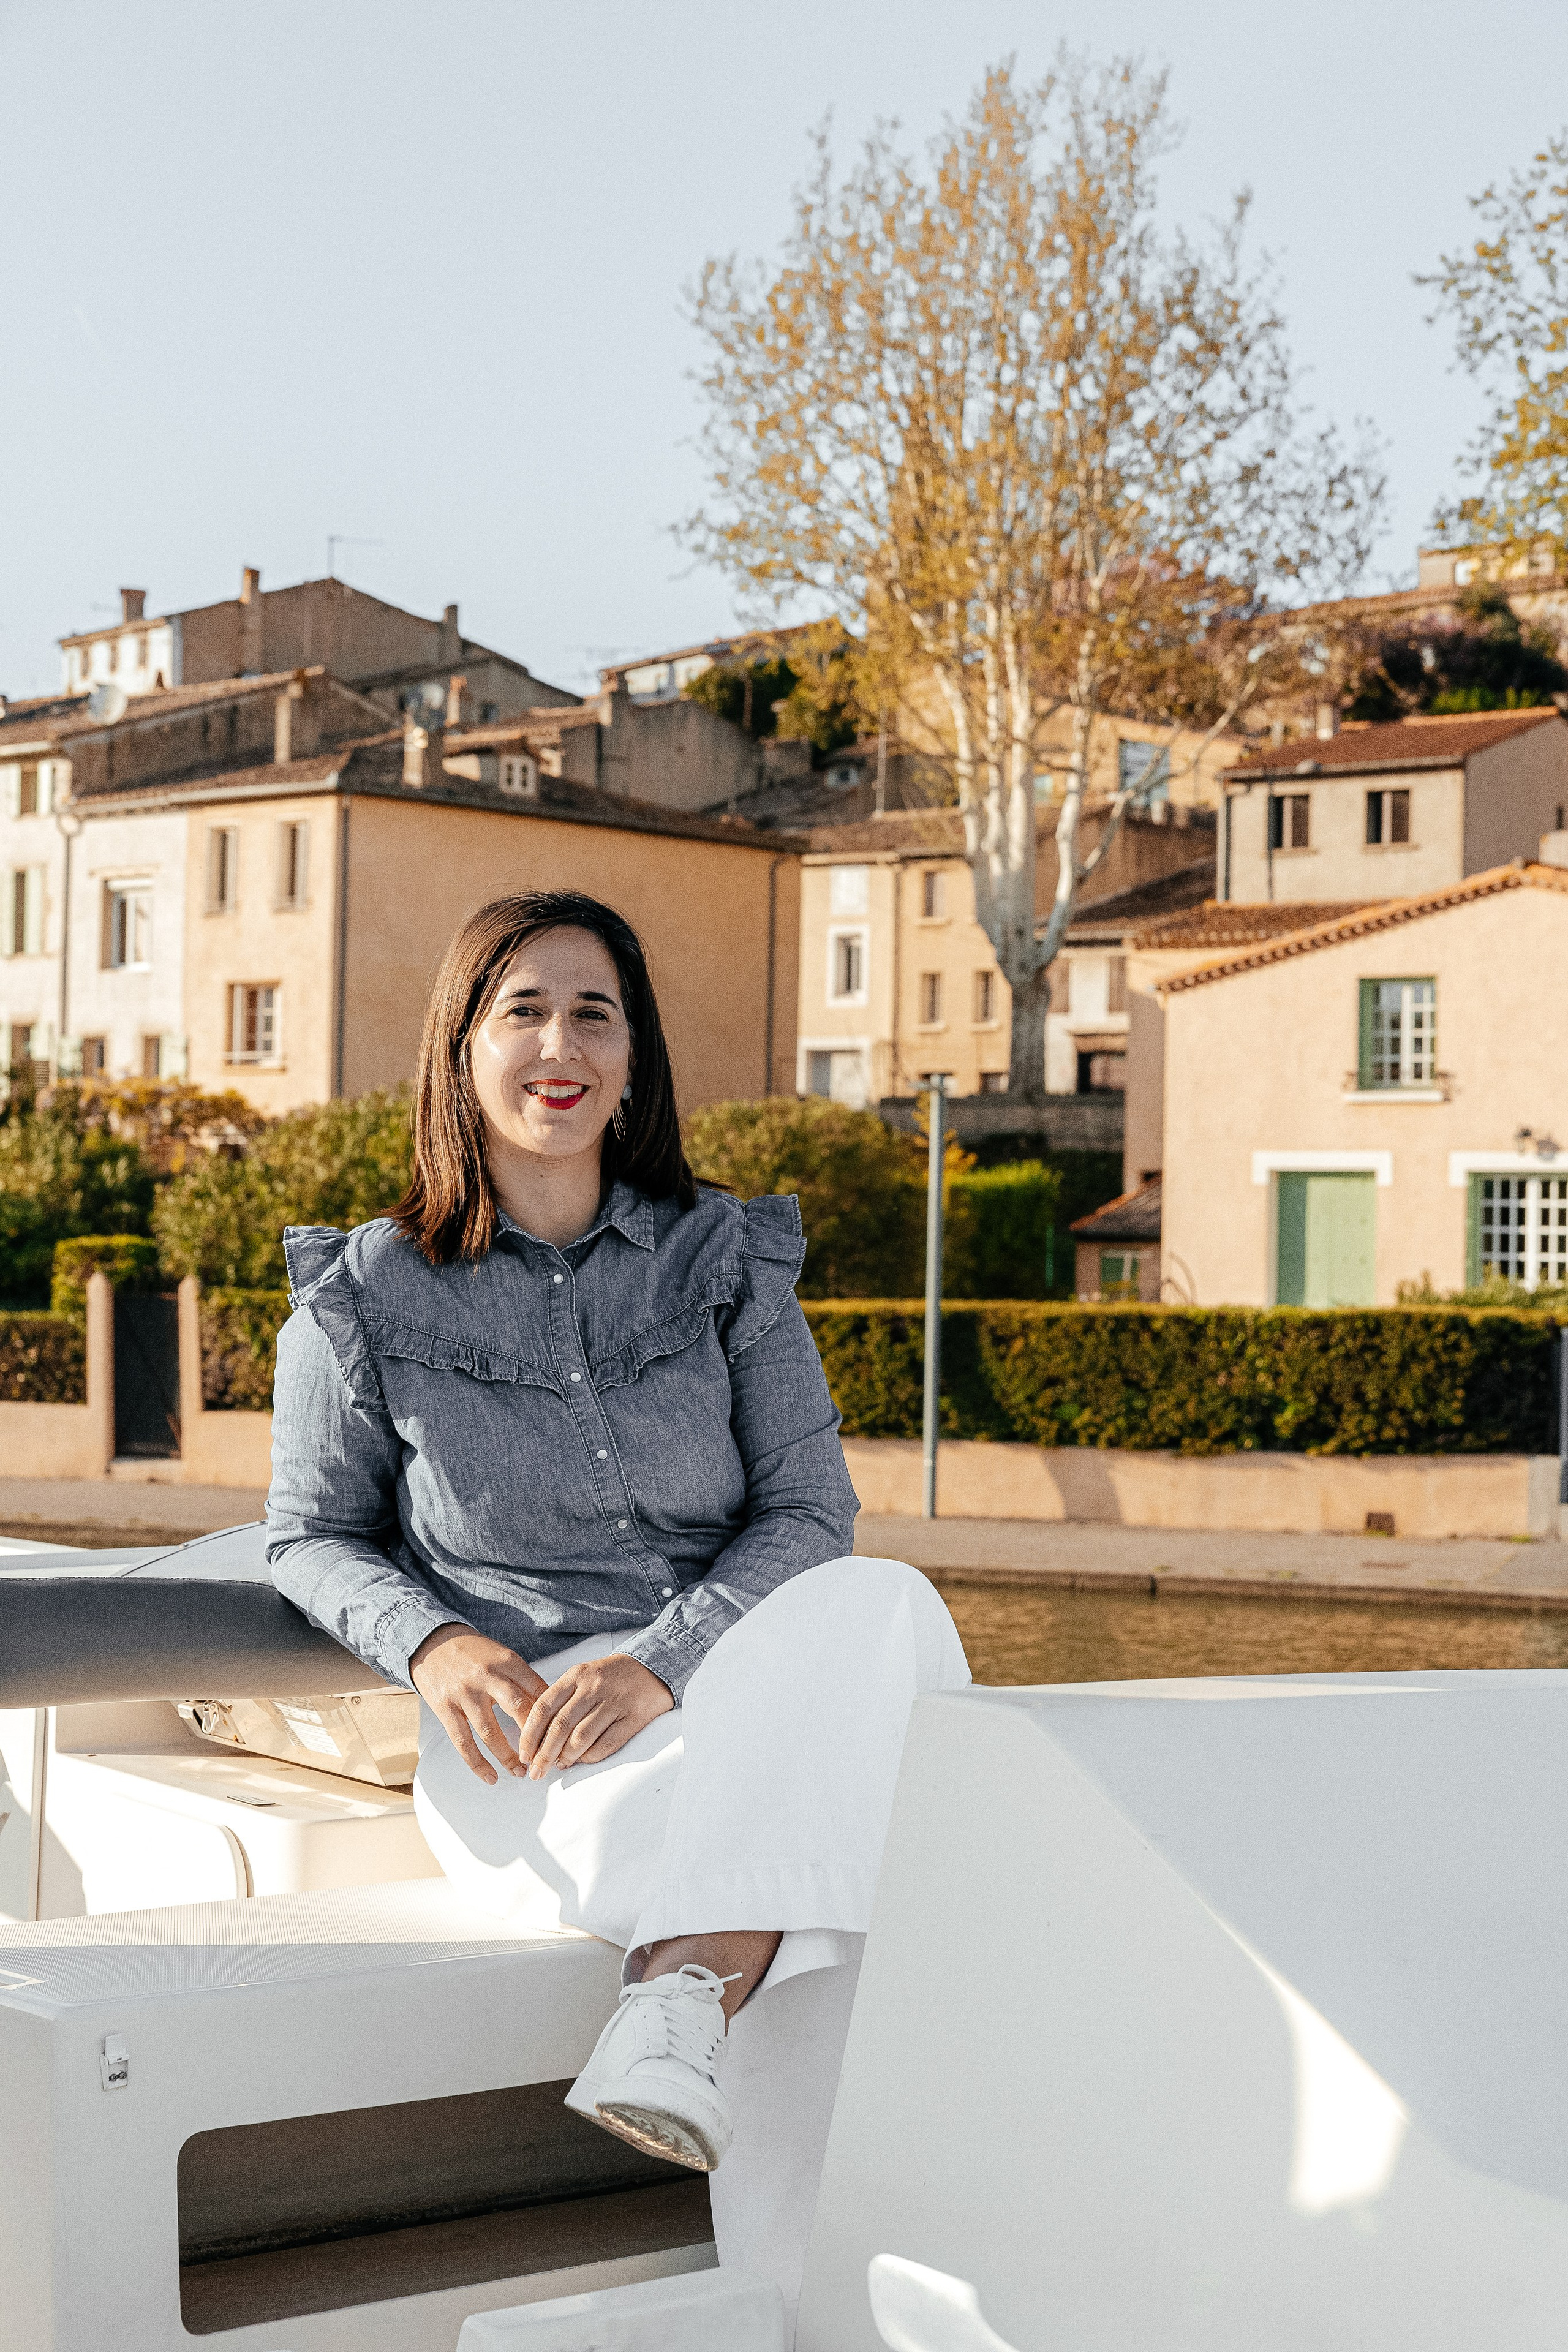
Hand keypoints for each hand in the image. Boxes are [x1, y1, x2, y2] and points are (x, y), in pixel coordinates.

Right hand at [409, 1624, 547, 1785]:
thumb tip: (550, 1707)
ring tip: (520, 1772)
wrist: (433, 1642)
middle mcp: (487, 1676)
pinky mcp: (446, 1708)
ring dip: (507, 1757)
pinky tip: (490, 1777)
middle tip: (545, 1756)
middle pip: (519, 1709)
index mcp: (508, 1661)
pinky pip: (463, 1742)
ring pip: (490, 1732)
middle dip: (534, 1737)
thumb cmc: (474, 1652)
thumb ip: (523, 1679)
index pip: (538, 1690)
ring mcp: (465, 1693)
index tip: (560, 1734)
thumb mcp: (503, 1655)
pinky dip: (477, 1764)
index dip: (552, 1715)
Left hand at [518, 1653, 673, 1779]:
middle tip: (537, 1771)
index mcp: (576, 1676)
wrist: (652, 1667)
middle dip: (544, 1755)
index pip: (543, 1707)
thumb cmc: (609, 1677)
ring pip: (581, 1738)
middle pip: (560, 1727)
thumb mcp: (581, 1678)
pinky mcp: (634, 1717)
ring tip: (561, 1765)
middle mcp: (593, 1687)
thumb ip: (560, 1702)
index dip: (529, 1735)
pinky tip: (584, 1760)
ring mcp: (614, 1701)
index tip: (524, 1755)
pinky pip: (607, 1744)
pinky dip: (591, 1757)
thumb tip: (539, 1739)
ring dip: (567, 1757)